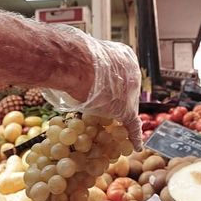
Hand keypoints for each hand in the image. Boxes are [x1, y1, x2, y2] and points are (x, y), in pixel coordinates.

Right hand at [42, 29, 142, 149]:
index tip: (108, 90)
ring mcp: (131, 93)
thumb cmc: (74, 55)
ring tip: (113, 127)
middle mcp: (133, 73)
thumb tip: (64, 62)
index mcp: (125, 56)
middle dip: (116, 99)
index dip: (113, 84)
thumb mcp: (84, 54)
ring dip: (117, 116)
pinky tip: (135, 146)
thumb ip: (83, 62)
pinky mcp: (126, 110)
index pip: (122, 74)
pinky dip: (133, 136)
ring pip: (125, 107)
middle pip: (126, 91)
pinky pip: (132, 126)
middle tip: (107, 107)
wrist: (77, 63)